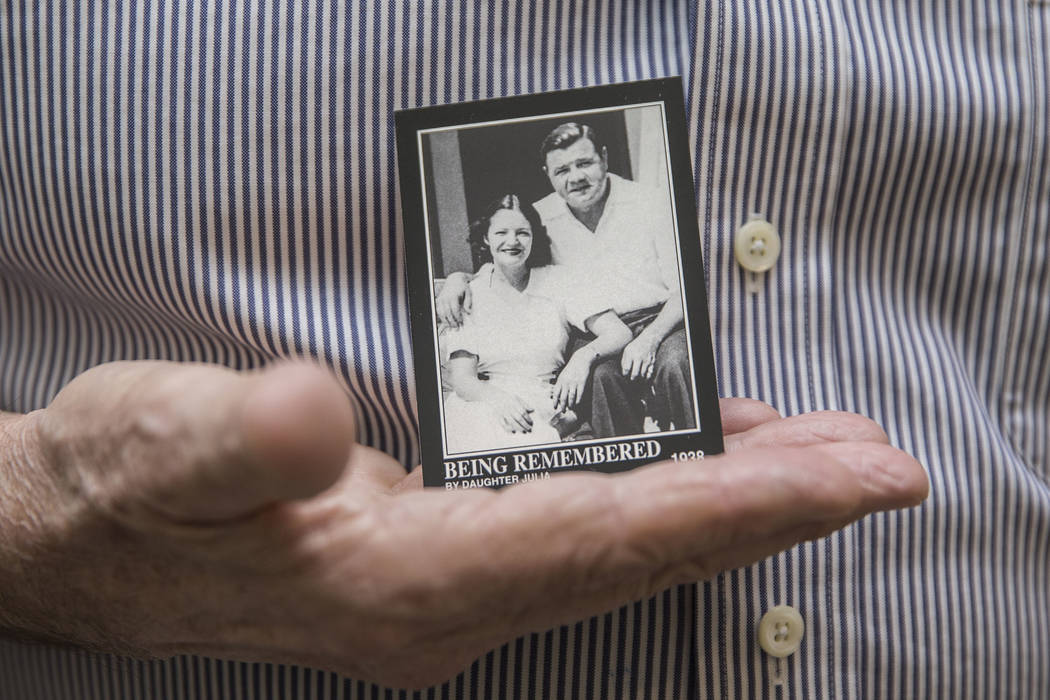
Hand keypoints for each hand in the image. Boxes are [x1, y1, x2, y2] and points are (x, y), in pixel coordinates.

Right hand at [0, 363, 927, 688]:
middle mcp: (444, 603)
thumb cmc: (115, 495)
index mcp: (397, 583)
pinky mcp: (442, 556)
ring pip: (622, 546)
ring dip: (727, 501)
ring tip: (826, 457)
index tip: (841, 479)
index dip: (726, 510)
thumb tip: (316, 413)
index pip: (597, 543)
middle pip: (638, 555)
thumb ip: (235, 442)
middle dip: (767, 509)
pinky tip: (704, 461)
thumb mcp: (151, 450)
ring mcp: (447, 587)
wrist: (77, 538)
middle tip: (878, 465)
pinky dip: (658, 494)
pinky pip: (581, 530)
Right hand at [435, 272, 471, 327]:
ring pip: (441, 313)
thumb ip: (468, 302)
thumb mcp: (468, 292)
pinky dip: (441, 317)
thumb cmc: (462, 286)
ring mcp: (441, 299)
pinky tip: (446, 320)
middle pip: (447, 313)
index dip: (458, 317)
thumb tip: (468, 312)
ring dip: (446, 320)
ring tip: (451, 325)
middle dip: (452, 321)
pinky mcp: (438, 300)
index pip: (454, 310)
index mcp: (453, 296)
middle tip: (457, 326)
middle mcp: (445, 298)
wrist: (454, 279)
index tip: (461, 322)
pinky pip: (438, 310)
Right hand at [482, 387, 534, 432]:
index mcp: (514, 403)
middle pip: (518, 418)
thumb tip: (532, 409)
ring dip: (518, 428)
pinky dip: (508, 428)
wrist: (494, 396)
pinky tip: (513, 431)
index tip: (531, 422)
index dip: (527, 418)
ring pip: (512, 422)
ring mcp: (503, 413)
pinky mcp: (498, 416)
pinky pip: (503, 424)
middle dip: (525, 424)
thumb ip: (524, 404)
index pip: (523, 412)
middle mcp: (509, 408)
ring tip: (524, 431)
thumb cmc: (507, 397)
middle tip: (529, 429)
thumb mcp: (516, 398)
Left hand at [551, 349, 594, 410]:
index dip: (555, 401)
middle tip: (563, 411)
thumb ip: (559, 384)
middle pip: (563, 397)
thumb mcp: (562, 375)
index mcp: (560, 380)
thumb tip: (554, 395)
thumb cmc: (570, 369)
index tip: (554, 407)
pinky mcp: (582, 383)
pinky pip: (579, 394)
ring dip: (570, 404)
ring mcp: (574, 383)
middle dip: (563, 406)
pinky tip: (577, 403)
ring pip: (571, 397)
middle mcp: (566, 382)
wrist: (580, 360)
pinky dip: (578, 400)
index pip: (556, 393)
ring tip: (570, 408)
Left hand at [621, 332, 660, 380]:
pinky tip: (645, 376)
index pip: (626, 369)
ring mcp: (646, 360)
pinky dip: (647, 376)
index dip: (625, 374)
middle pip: (634, 374)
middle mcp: (638, 357)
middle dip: (632, 378)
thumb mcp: (627, 350)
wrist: (649, 338)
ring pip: (642, 374)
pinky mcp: (652, 361)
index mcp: (630, 354)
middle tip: (632, 378)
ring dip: (639, 377)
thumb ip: (624, 361)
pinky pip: (650, 372)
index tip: (625, 374)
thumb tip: (624, 372)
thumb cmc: (636, 345)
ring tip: (638, 376)